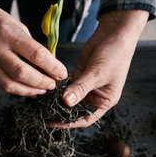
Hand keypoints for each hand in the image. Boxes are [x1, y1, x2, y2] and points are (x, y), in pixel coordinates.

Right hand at [0, 0, 67, 95]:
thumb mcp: (17, 25)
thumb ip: (30, 45)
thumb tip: (47, 65)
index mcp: (8, 33)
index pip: (35, 54)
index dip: (52, 67)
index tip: (62, 73)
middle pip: (23, 73)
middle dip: (42, 82)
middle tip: (53, 84)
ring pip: (11, 84)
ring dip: (30, 90)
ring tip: (42, 89)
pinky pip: (2, 84)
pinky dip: (18, 89)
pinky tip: (28, 88)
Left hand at [54, 10, 148, 127]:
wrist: (114, 33)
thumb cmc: (114, 55)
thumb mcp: (97, 74)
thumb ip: (80, 88)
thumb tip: (66, 102)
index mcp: (104, 101)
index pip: (85, 118)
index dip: (70, 122)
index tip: (54, 122)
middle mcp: (94, 96)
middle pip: (74, 109)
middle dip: (60, 111)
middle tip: (43, 112)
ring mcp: (85, 86)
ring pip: (68, 97)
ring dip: (56, 99)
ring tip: (41, 102)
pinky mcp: (78, 75)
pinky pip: (65, 85)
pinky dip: (57, 87)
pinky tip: (46, 88)